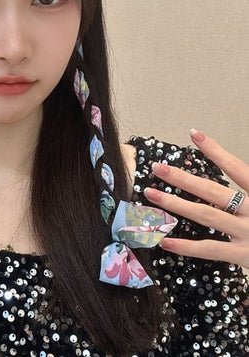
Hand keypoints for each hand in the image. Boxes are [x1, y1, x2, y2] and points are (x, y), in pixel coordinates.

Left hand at [144, 129, 248, 268]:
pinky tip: (165, 241)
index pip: (236, 167)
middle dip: (182, 178)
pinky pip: (211, 250)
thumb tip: (232, 170)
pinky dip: (187, 247)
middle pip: (213, 190)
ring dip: (176, 204)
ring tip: (152, 194)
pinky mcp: (245, 256)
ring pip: (206, 215)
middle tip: (158, 167)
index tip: (194, 135)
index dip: (215, 150)